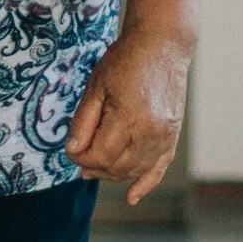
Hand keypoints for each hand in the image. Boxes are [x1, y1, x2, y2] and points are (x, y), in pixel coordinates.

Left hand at [64, 27, 192, 203]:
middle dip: (94, 167)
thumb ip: (83, 120)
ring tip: (96, 169)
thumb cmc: (125, 60)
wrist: (161, 45)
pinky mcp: (172, 136)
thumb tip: (72, 149)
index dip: (80, 157)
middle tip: (79, 160)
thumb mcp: (96, 85)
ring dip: (113, 174)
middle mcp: (149, 134)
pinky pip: (158, 169)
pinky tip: (132, 196)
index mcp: (127, 120)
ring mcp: (164, 137)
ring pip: (135, 171)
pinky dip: (145, 184)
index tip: (70, 151)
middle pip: (116, 167)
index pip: (98, 155)